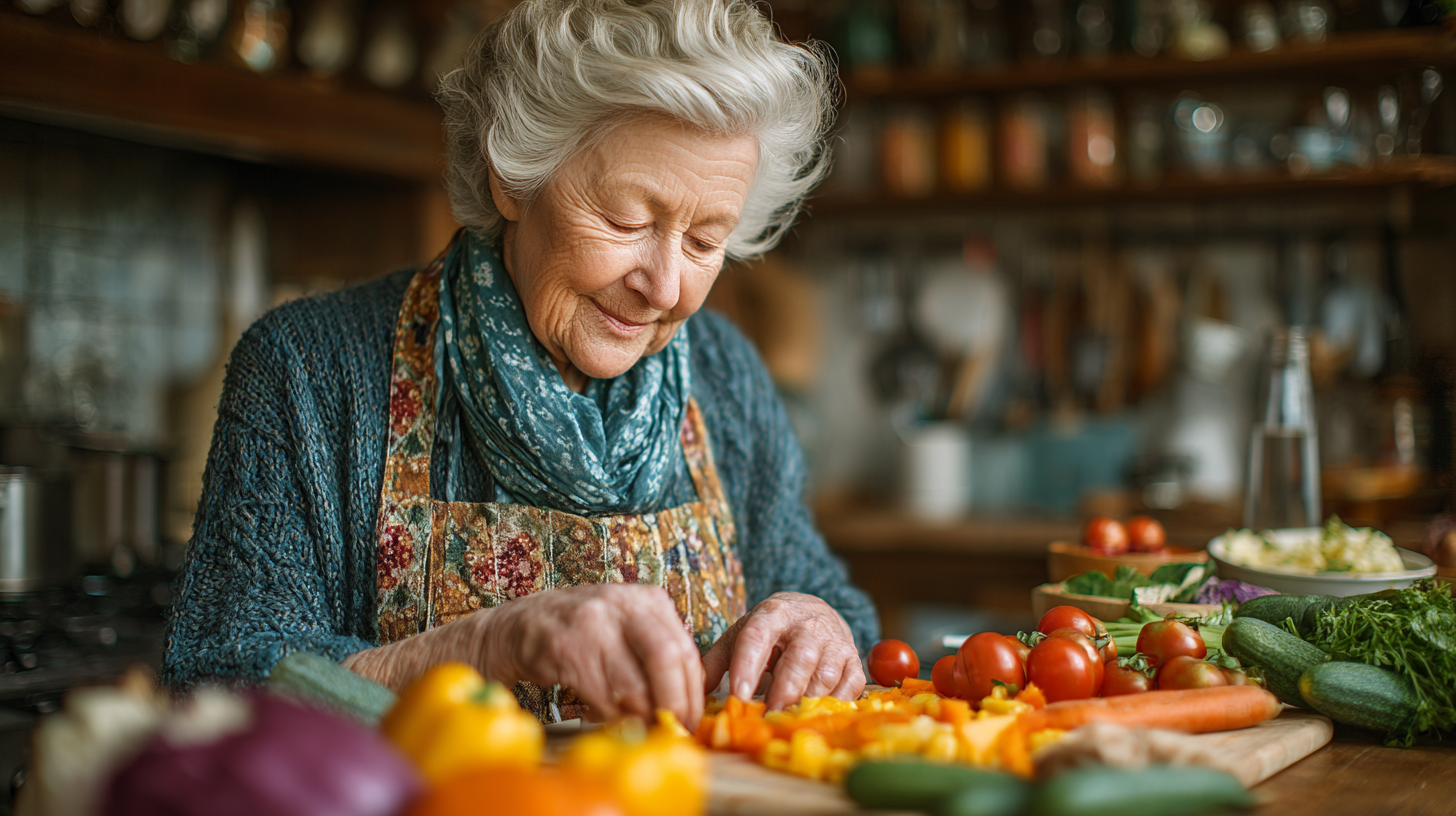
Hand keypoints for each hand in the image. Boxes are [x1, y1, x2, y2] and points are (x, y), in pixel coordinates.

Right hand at [482, 584, 703, 727]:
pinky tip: (605, 715)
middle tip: (671, 729)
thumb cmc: (585, 632)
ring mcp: (593, 624)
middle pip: (666, 660)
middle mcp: (623, 605)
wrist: (522, 625)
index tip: (690, 721)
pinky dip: (609, 716)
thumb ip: (660, 653)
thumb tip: (691, 701)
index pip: (685, 649)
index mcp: (649, 600)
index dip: (692, 693)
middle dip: (674, 705)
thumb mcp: (629, 627)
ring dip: (639, 716)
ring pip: (633, 686)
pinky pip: (601, 697)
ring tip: (636, 725)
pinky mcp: (567, 648)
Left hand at [701, 592, 864, 709]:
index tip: (738, 695)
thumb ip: (715, 662)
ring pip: (825, 675)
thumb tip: (694, 694)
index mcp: (772, 613)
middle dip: (784, 692)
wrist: (812, 612)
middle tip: (768, 717)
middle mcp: (807, 624)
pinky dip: (835, 704)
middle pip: (799, 659)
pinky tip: (817, 715)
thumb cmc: (769, 632)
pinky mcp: (853, 658)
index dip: (747, 666)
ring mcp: (834, 641)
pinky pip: (849, 686)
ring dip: (807, 702)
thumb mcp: (739, 636)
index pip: (757, 637)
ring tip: (790, 721)